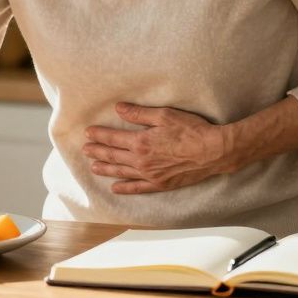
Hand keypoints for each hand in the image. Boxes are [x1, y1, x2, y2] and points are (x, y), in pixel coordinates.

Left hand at [83, 102, 233, 193]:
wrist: (213, 152)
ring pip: (121, 172)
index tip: (88, 133)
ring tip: (93, 167)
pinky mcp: (160, 184)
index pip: (113, 138)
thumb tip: (119, 108)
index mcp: (141, 142)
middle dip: (97, 152)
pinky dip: (125, 188)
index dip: (99, 135)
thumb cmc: (191, 130)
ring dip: (105, 169)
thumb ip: (139, 113)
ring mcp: (150, 174)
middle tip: (85, 150)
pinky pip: (138, 188)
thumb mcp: (164, 115)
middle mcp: (141, 160)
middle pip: (113, 156)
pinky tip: (115, 187)